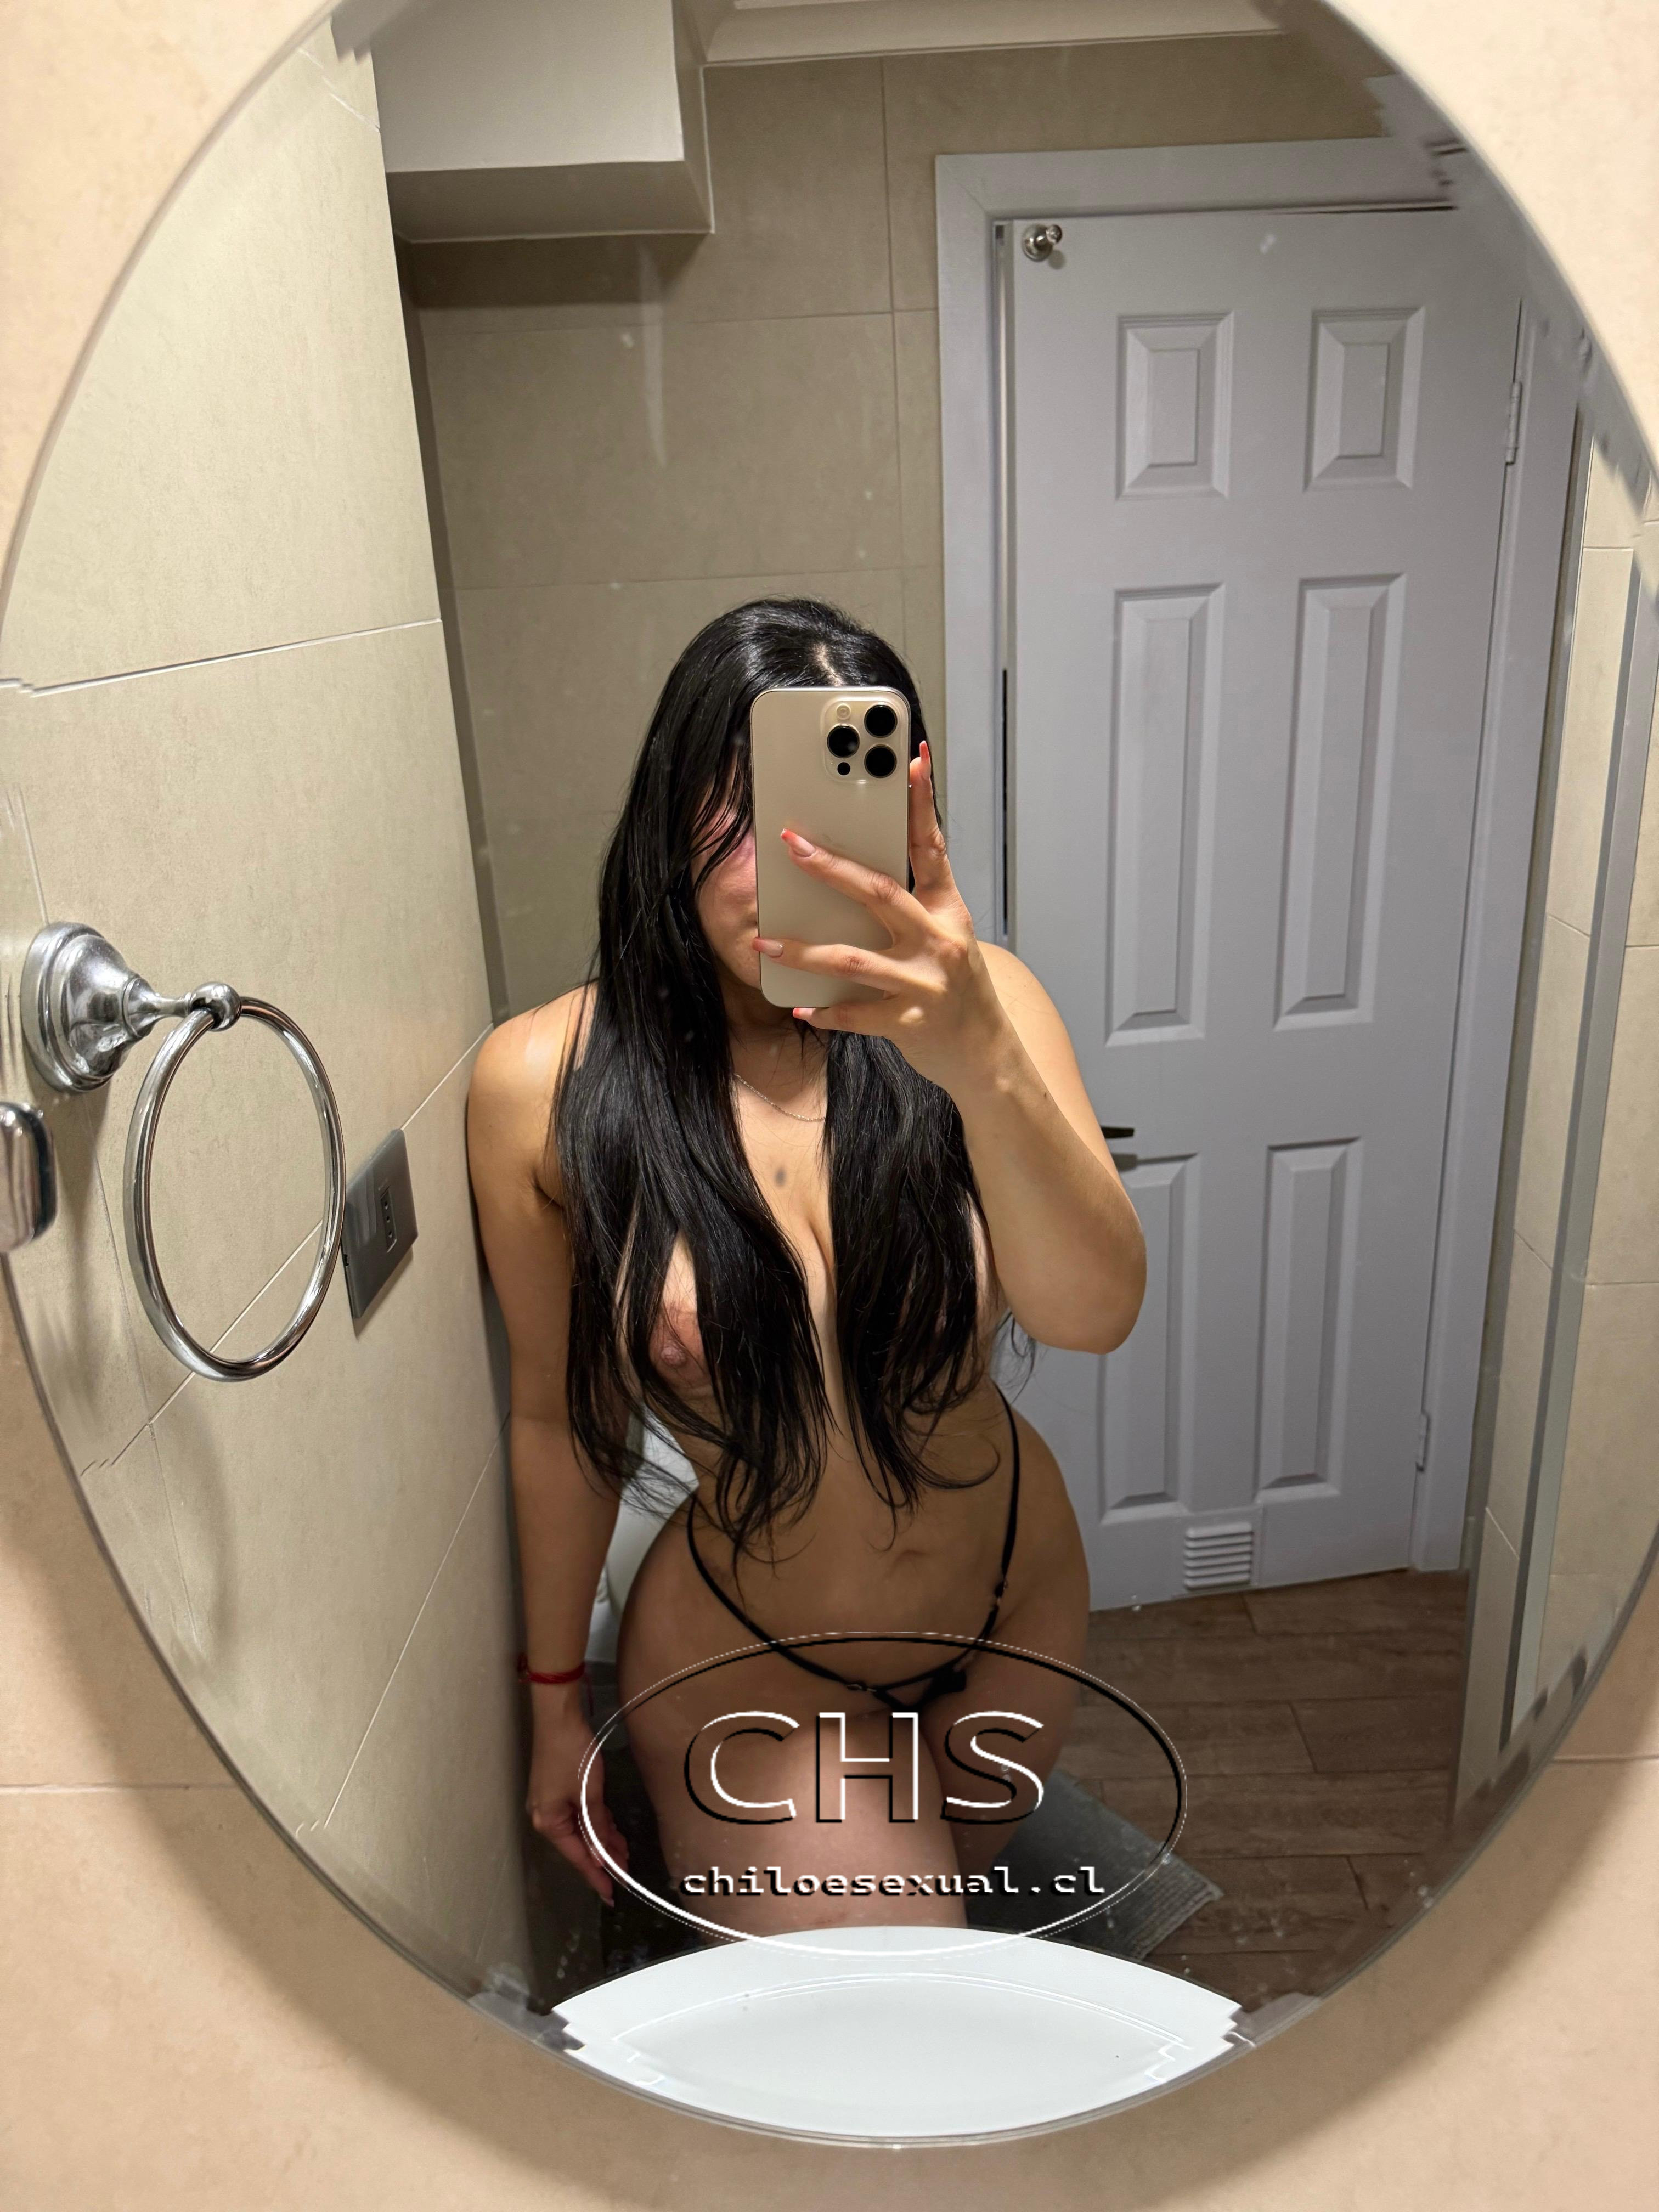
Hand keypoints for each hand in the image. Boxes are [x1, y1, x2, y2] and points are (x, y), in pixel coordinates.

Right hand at [526, 1686, 630, 1905]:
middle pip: (579, 1845)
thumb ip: (597, 1826)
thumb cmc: (572, 1755)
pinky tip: (611, 1830)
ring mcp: (550, 1803)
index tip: (611, 1895)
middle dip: (602, 1857)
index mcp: (550, 1822)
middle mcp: (546, 1817)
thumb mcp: (589, 1793)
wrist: (558, 1717)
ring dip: (601, 1839)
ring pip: (580, 1830)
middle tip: (626, 1869)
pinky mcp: (556, 1791)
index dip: (597, 1876)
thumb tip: (601, 1856)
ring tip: (624, 1850)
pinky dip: (594, 1823)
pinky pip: (577, 1815)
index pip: (579, 1858)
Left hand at [753, 740, 1010, 1096]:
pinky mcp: (910, 1022)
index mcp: (948, 911)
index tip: (909, 763)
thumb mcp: (947, 937)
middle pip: (880, 893)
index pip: (933, 847)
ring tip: (764, 941)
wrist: (987, 1054)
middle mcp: (938, 941)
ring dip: (803, 951)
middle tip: (792, 843)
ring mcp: (924, 983)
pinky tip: (800, 1006)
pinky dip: (825, 1012)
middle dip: (832, 867)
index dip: (921, 804)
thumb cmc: (958, 988)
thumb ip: (914, 905)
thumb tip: (857, 872)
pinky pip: (856, 1015)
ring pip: (852, 960)